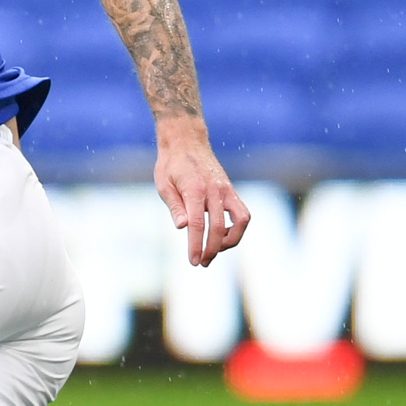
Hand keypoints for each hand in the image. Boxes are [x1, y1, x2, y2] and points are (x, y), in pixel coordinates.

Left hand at [153, 117, 249, 266]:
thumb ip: (174, 206)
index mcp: (195, 189)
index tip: (194, 261)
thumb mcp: (163, 184)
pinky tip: (222, 235)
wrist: (186, 142)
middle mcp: (215, 190)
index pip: (198, 224)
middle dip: (212, 249)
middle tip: (203, 263)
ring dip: (231, 240)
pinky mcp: (232, 191)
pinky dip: (236, 228)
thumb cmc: (170, 165)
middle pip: (219, 227)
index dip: (196, 245)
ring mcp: (227, 190)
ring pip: (241, 220)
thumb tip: (183, 228)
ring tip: (215, 251)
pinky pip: (242, 213)